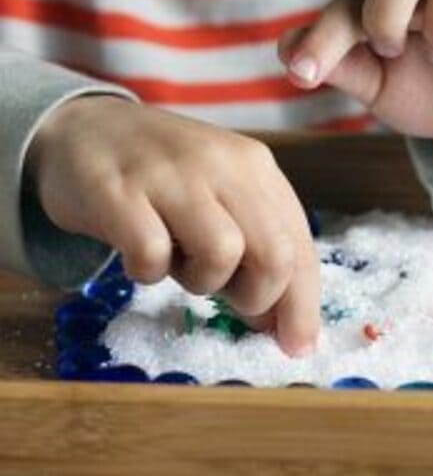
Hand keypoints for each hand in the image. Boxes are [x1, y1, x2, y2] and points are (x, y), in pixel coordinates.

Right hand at [26, 97, 319, 356]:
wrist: (86, 129)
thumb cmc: (165, 181)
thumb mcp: (222, 204)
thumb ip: (256, 254)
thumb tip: (277, 325)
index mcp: (257, 168)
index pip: (300, 246)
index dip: (303, 306)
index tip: (298, 347)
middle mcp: (223, 164)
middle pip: (276, 254)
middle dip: (259, 297)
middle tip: (228, 297)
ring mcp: (171, 174)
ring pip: (222, 253)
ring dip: (201, 280)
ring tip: (177, 262)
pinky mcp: (117, 190)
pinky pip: (152, 254)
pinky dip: (148, 271)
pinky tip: (138, 254)